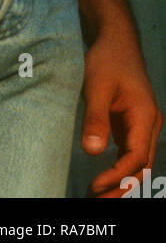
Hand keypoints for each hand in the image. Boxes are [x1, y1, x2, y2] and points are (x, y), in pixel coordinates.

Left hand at [80, 21, 161, 196]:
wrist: (116, 40)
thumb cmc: (107, 59)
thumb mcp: (97, 86)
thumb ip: (95, 118)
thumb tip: (93, 152)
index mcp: (145, 117)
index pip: (135, 158)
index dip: (117, 176)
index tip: (95, 187)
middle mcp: (149, 124)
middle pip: (141, 166)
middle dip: (122, 187)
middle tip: (98, 202)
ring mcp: (143, 125)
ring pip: (138, 162)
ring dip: (122, 181)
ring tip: (99, 196)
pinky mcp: (132, 124)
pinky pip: (130, 153)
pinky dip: (120, 168)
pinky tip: (104, 179)